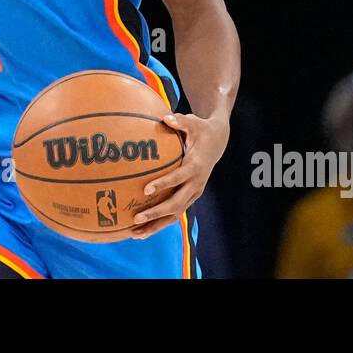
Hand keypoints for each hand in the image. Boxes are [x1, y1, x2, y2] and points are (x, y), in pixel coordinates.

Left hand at [129, 112, 229, 238]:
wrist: (217, 141)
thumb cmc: (200, 130)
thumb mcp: (193, 122)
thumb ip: (179, 121)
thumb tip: (165, 118)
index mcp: (195, 166)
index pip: (178, 178)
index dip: (163, 184)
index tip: (145, 190)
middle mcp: (195, 183)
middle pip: (176, 203)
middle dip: (156, 213)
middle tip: (136, 218)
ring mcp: (193, 192)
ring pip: (175, 214)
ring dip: (156, 225)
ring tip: (135, 234)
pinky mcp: (190, 197)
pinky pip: (174, 213)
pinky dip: (159, 222)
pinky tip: (141, 230)